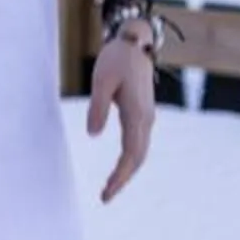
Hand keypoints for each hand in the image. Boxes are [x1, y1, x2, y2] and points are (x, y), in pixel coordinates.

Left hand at [87, 30, 156, 202]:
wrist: (135, 41)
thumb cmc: (116, 58)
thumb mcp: (101, 80)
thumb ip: (97, 107)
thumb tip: (92, 135)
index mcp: (137, 114)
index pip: (131, 154)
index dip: (120, 176)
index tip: (106, 192)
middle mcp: (146, 119)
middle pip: (138, 158)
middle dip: (123, 179)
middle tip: (105, 197)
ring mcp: (146, 117)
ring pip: (140, 152)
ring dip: (127, 171)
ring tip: (110, 187)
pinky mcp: (142, 113)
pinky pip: (139, 143)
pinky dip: (130, 158)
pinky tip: (120, 166)